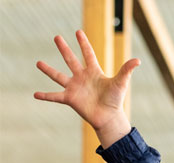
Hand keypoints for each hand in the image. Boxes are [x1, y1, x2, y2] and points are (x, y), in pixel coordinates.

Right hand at [34, 30, 139, 147]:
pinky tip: (35, 95)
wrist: (109, 118)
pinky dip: (46, 96)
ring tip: (38, 63)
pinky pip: (55, 96)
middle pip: (71, 60)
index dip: (84, 43)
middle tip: (57, 37)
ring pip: (58, 76)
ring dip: (48, 70)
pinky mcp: (70, 99)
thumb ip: (126, 70)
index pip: (88, 54)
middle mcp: (82, 78)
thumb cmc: (115, 101)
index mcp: (94, 72)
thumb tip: (138, 60)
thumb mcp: (121, 83)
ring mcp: (75, 88)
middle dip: (64, 49)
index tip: (78, 32)